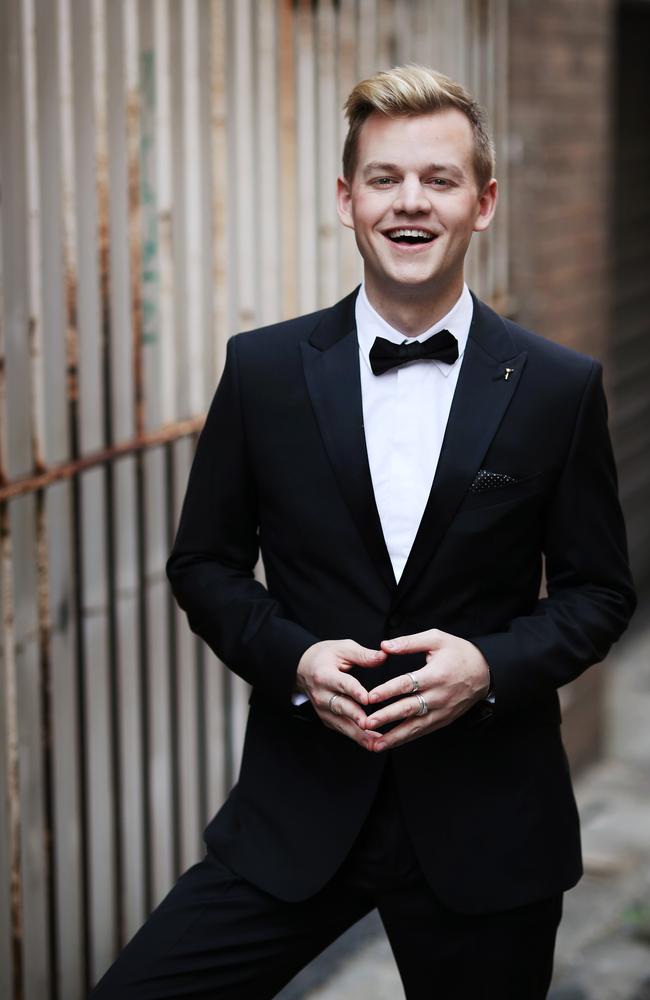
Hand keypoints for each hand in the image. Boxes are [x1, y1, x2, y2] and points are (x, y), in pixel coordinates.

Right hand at [296, 640, 386, 749]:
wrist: (303, 668)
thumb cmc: (326, 656)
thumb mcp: (342, 649)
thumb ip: (363, 655)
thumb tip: (384, 656)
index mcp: (324, 675)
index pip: (342, 684)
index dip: (354, 691)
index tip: (366, 699)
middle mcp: (321, 695)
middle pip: (341, 707)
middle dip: (356, 717)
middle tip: (370, 724)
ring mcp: (323, 710)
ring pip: (342, 724)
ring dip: (359, 735)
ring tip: (376, 743)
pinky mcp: (327, 719)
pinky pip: (343, 730)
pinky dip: (358, 738)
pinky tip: (374, 743)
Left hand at [365, 629, 490, 750]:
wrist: (485, 671)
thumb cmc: (459, 652)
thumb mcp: (436, 639)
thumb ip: (409, 643)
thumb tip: (384, 646)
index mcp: (435, 675)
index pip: (407, 685)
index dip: (387, 691)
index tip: (370, 697)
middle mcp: (439, 696)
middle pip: (409, 708)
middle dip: (386, 718)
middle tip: (366, 723)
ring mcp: (442, 711)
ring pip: (415, 726)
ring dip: (394, 736)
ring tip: (375, 744)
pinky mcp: (444, 720)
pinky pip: (423, 731)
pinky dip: (406, 738)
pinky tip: (391, 743)